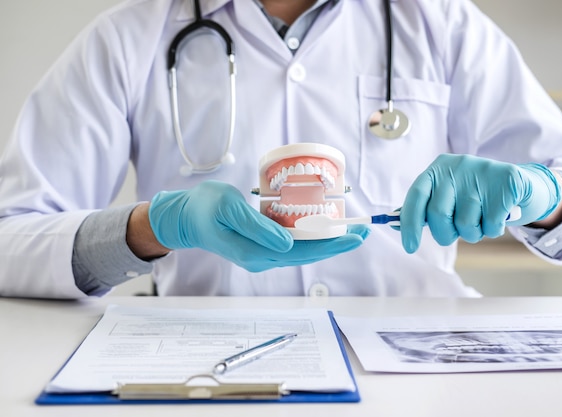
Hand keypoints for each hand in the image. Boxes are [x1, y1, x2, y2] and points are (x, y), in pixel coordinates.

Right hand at [148, 180, 368, 270]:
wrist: (185, 218)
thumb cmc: (204, 208)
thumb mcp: (228, 209)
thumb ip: (258, 226)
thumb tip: (288, 242)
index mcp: (254, 252)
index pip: (301, 251)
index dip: (330, 244)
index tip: (353, 235)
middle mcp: (261, 258)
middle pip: (307, 254)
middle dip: (336, 243)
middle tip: (363, 231)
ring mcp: (261, 255)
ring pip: (301, 251)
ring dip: (327, 241)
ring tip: (350, 230)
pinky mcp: (261, 248)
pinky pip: (292, 245)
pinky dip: (311, 238)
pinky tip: (325, 229)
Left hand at [400, 154, 560, 252]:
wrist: (520, 184)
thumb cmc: (475, 195)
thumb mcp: (448, 195)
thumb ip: (424, 208)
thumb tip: (395, 225)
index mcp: (438, 169)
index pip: (416, 196)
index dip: (409, 223)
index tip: (410, 247)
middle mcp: (457, 167)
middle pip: (438, 215)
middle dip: (445, 234)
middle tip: (456, 232)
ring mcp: (482, 172)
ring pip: (466, 224)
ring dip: (473, 233)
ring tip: (481, 219)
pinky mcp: (506, 183)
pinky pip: (491, 226)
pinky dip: (493, 230)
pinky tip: (498, 217)